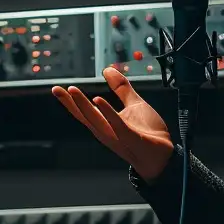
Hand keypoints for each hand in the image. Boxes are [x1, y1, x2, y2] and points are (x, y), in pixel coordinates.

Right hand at [51, 66, 178, 182]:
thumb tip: (107, 69)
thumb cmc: (149, 134)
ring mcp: (119, 136)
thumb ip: (121, 88)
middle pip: (85, 117)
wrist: (167, 154)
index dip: (69, 102)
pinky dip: (107, 113)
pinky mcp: (132, 139)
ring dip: (83, 106)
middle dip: (70, 103)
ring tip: (72, 90)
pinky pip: (118, 126)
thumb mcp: (134, 104)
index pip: (84, 112)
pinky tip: (98, 100)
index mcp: (107, 123)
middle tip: (57, 89)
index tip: (56, 89)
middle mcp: (108, 132)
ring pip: (97, 121)